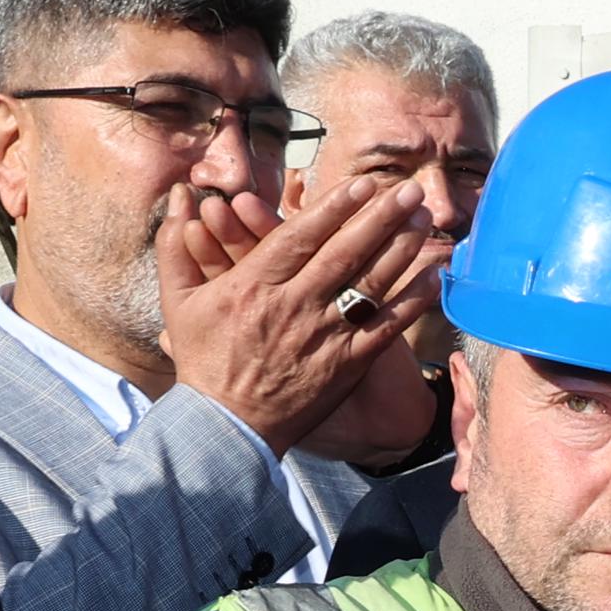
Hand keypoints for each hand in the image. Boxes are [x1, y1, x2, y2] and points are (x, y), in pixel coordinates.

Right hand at [158, 165, 454, 451]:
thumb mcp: (179, 302)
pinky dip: (412, 303)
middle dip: (381, 218)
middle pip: (344, 253)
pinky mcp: (347, 365)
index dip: (335, 208)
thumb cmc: (204, 360)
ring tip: (423, 221)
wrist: (227, 426)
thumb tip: (178, 199)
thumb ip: (176, 247)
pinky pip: (386, 329)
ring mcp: (323, 337)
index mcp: (253, 286)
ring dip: (401, 250)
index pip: (300, 237)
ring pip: (368, 285)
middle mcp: (293, 306)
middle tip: (410, 191)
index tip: (364, 184)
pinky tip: (434, 278)